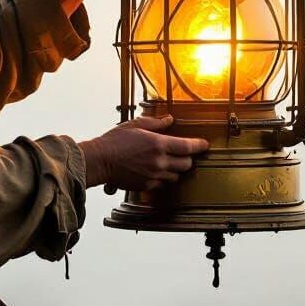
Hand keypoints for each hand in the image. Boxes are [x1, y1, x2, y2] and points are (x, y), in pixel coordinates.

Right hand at [79, 114, 208, 191]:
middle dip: (188, 158)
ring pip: (176, 176)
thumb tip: (169, 120)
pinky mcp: (147, 186)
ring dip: (176, 169)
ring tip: (168, 162)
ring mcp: (154, 176)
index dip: (199, 145)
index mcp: (159, 144)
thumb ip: (155, 123)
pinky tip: (155, 171)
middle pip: (186, 164)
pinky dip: (163, 178)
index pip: (188, 147)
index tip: (204, 144)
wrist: (100, 161)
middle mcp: (159, 162)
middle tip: (184, 153)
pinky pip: (163, 184)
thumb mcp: (135, 125)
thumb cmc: (114, 141)